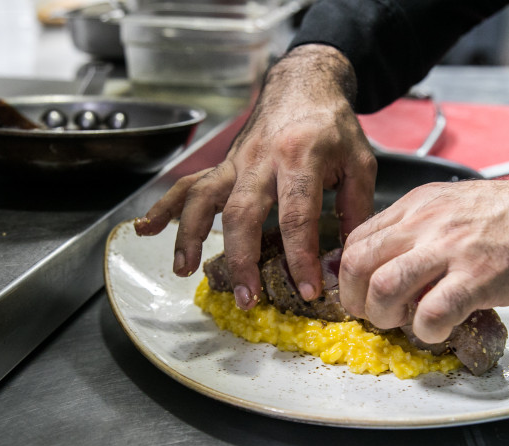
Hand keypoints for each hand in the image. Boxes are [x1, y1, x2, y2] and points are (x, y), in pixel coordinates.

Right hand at [136, 44, 376, 308]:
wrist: (303, 85)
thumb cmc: (333, 126)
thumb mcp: (361, 162)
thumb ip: (356, 209)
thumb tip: (347, 258)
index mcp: (301, 157)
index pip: (298, 215)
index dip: (301, 256)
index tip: (306, 289)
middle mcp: (262, 160)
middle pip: (242, 213)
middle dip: (241, 259)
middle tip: (246, 298)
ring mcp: (236, 162)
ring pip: (203, 198)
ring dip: (190, 235)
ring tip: (184, 269)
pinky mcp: (223, 165)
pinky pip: (188, 184)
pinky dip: (165, 207)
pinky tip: (147, 230)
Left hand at [339, 172, 508, 342]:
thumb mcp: (454, 206)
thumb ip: (416, 228)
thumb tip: (384, 260)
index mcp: (417, 205)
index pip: (356, 239)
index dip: (348, 274)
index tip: (358, 292)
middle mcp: (426, 223)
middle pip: (357, 263)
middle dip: (354, 299)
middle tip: (373, 313)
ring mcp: (451, 248)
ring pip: (383, 287)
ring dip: (383, 316)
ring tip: (402, 323)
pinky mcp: (478, 277)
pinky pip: (430, 312)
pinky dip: (425, 331)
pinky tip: (437, 329)